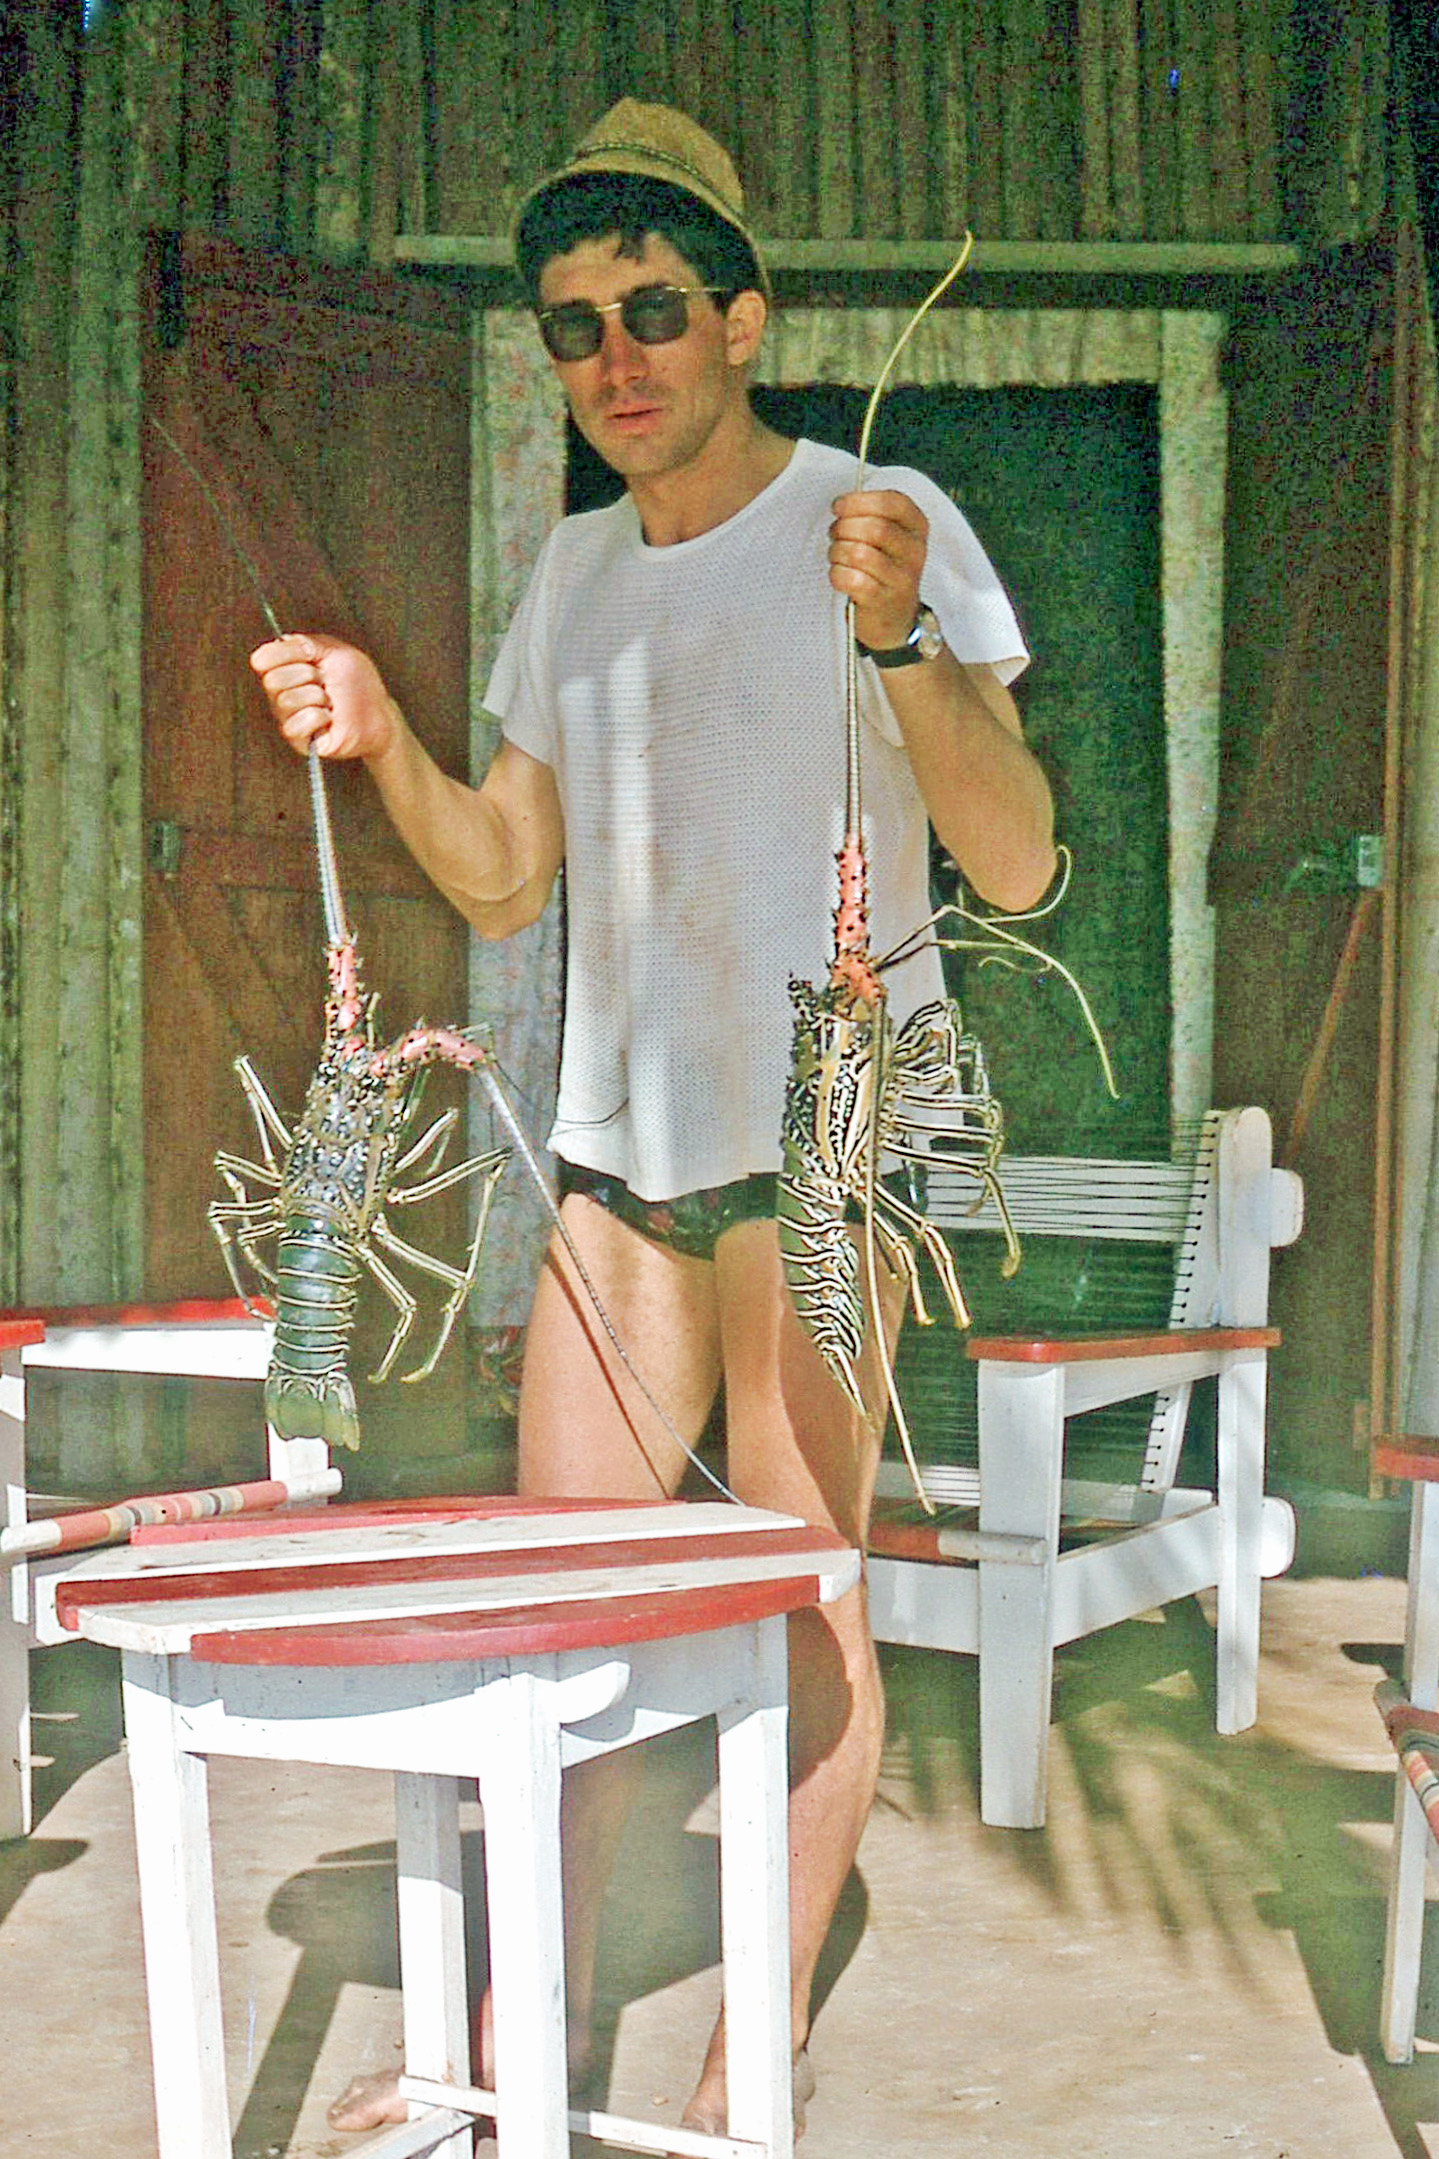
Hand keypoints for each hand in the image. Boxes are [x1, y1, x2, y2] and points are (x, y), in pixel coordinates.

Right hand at [248, 634, 400, 761]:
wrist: (379, 715)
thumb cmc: (359, 684)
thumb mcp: (337, 652)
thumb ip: (308, 643)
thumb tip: (284, 641)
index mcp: (287, 670)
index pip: (262, 659)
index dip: (285, 653)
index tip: (310, 655)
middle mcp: (282, 693)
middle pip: (272, 680)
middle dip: (306, 676)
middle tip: (325, 682)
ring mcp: (289, 717)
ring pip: (286, 701)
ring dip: (317, 697)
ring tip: (330, 701)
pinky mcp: (299, 740)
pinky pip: (295, 725)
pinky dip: (318, 717)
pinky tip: (329, 718)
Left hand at [828, 489, 928, 651]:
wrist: (894, 618)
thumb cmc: (883, 567)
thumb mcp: (888, 537)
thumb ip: (870, 515)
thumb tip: (841, 506)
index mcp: (917, 527)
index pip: (892, 502)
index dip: (859, 501)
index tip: (838, 507)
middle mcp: (915, 551)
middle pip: (874, 528)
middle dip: (844, 528)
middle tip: (834, 534)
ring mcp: (901, 578)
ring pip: (859, 553)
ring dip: (837, 552)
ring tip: (836, 556)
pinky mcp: (882, 600)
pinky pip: (851, 579)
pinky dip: (837, 574)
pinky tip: (839, 575)